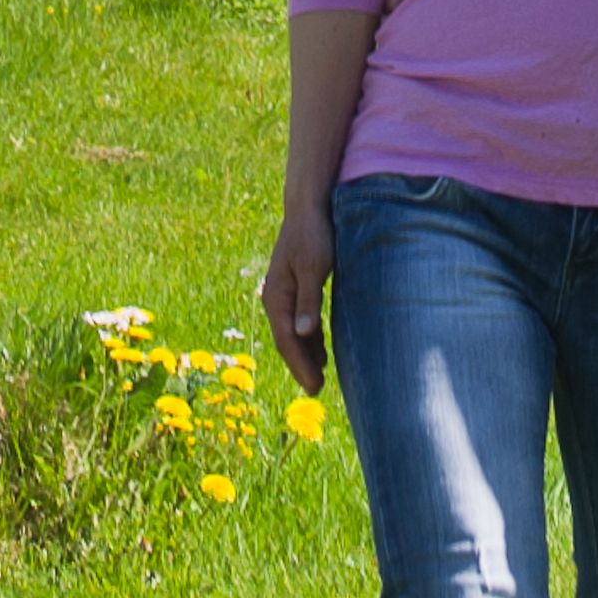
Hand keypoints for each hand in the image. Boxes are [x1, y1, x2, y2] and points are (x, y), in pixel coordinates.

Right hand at [260, 210, 336, 397]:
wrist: (308, 207)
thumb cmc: (313, 235)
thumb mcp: (314, 268)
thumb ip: (308, 301)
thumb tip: (302, 333)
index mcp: (277, 296)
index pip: (287, 340)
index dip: (300, 365)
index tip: (314, 386)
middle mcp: (276, 298)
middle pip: (287, 340)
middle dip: (301, 366)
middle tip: (316, 390)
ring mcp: (284, 293)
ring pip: (293, 333)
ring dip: (305, 355)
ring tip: (320, 376)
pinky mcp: (295, 287)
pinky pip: (300, 321)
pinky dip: (309, 339)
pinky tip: (321, 350)